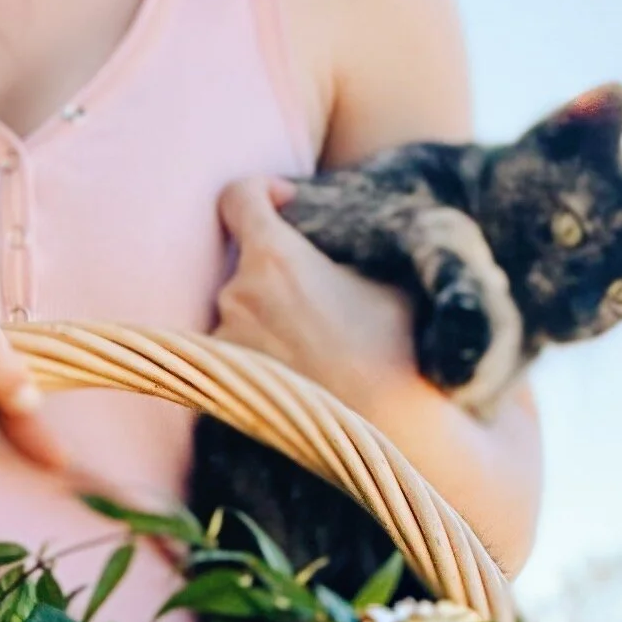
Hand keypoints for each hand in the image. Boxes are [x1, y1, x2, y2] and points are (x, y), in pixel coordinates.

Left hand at [211, 175, 417, 414]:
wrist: (386, 429)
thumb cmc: (396, 348)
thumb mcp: (385, 274)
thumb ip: (342, 245)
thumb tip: (333, 238)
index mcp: (275, 256)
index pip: (237, 197)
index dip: (260, 192)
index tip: (285, 205)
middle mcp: (237, 295)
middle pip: (242, 260)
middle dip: (274, 268)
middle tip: (319, 295)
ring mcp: (226, 342)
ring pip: (238, 311)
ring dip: (266, 315)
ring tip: (314, 342)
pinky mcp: (225, 385)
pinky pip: (234, 354)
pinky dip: (258, 356)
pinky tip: (298, 371)